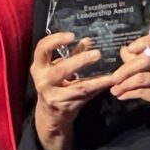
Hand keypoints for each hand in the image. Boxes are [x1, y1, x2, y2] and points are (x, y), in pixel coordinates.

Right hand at [30, 33, 113, 149]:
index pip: (42, 49)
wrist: (50, 114)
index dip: (56, 40)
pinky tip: (109, 82)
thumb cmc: (55, 85)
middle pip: (61, 69)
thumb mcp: (58, 67)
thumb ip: (72, 54)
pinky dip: (98, 88)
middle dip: (80, 61)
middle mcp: (43, 81)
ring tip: (110, 73)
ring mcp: (54, 96)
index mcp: (38, 67)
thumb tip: (87, 39)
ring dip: (95, 79)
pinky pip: (85, 95)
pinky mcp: (66, 106)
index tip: (72, 36)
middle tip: (97, 54)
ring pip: (77, 86)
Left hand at [109, 35, 149, 130]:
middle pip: (145, 61)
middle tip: (113, 78)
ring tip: (114, 90)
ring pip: (143, 78)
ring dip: (125, 84)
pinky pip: (143, 93)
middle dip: (125, 69)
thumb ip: (140, 59)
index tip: (130, 48)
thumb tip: (124, 50)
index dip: (143, 42)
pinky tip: (122, 96)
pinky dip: (129, 94)